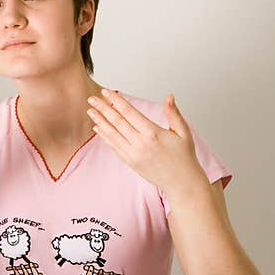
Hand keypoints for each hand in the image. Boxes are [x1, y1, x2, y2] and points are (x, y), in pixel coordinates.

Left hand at [86, 89, 208, 198]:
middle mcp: (140, 143)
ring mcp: (133, 154)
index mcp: (153, 133)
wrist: (181, 183)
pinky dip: (105, 136)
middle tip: (92, 98)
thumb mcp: (183, 132)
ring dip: (100, 121)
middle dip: (103, 108)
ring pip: (112, 134)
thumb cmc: (184, 157)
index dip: (117, 101)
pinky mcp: (129, 162)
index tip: (107, 92)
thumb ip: (173, 114)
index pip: (130, 112)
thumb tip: (169, 96)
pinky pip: (114, 146)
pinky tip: (98, 128)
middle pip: (117, 121)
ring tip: (90, 111)